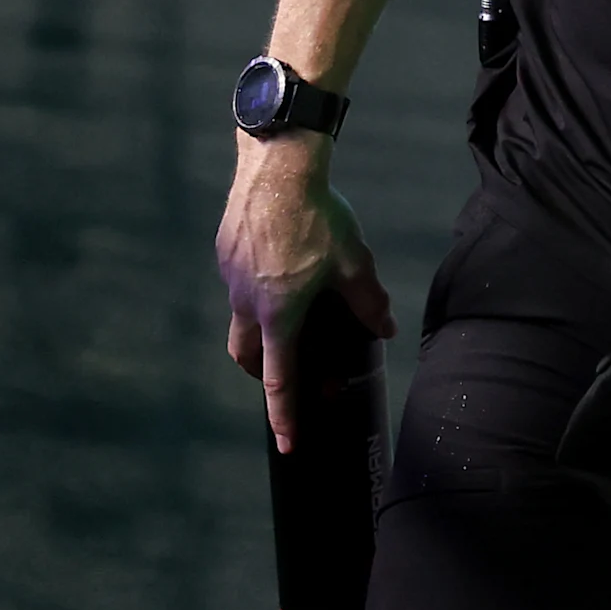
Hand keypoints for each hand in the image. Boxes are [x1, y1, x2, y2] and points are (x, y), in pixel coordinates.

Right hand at [216, 131, 394, 451]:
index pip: (279, 379)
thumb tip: (385, 329)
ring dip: (263, 323)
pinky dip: (258, 286)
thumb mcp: (355, 263)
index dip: (284, 415)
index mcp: (279, 314)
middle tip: (287, 372)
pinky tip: (282, 261)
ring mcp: (230, 276)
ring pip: (242, 314)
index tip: (288, 443)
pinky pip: (240, 281)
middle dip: (262, 372)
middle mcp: (246, 302)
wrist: (278, 167)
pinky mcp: (225, 250)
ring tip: (295, 304)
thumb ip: (369, 302)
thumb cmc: (318, 217)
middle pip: (247, 355)